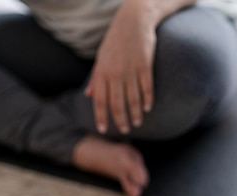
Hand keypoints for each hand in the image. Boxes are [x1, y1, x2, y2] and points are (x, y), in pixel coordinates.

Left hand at [85, 0, 155, 134]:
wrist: (133, 22)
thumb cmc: (115, 41)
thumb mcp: (101, 58)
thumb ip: (95, 78)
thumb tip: (89, 95)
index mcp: (102, 72)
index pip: (99, 100)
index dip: (101, 117)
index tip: (103, 130)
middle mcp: (115, 73)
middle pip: (116, 103)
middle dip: (120, 120)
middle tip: (124, 131)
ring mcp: (130, 70)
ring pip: (132, 99)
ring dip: (135, 114)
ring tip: (136, 123)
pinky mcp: (145, 65)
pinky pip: (146, 87)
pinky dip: (147, 100)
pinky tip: (147, 109)